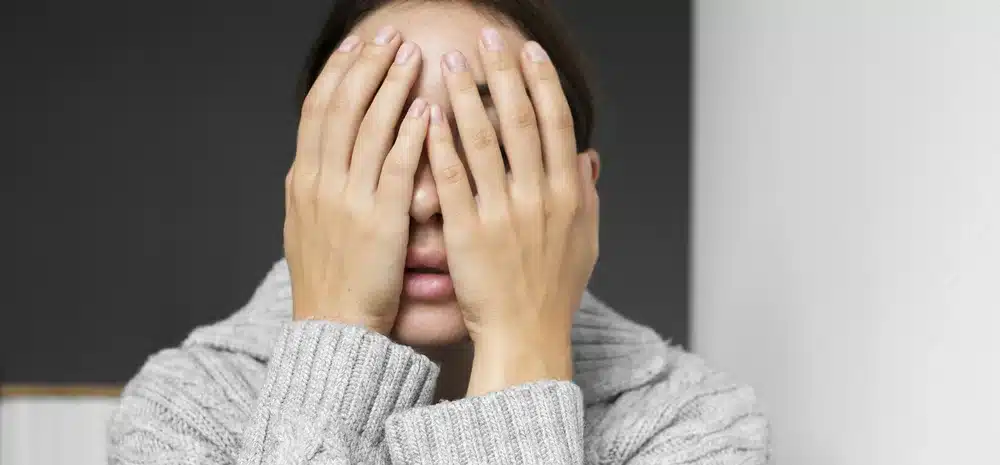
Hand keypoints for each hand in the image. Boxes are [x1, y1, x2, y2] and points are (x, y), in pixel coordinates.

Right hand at [284, 27, 428, 334]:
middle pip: (341, 106)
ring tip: (411, 54)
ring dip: (390, 86)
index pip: (317, 110)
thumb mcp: (307, 226)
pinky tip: (426, 108)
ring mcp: (347, 199)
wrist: (334, 327)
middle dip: (365, 66)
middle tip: (389, 35)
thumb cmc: (329, 281)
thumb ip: (315, 187)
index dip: (337, 73)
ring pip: (367, 127)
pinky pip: (395, 166)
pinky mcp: (379, 220)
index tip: (355, 45)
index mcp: (304, 180)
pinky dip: (410, 134)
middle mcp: (320, 182)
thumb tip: (315, 156)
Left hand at [426, 31, 598, 394]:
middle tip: (486, 36)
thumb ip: (586, 195)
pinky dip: (441, 145)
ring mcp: (502, 214)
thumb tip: (586, 156)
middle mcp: (538, 197)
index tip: (528, 51)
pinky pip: (453, 180)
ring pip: (484, 142)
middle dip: (504, 73)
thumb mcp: (585, 241)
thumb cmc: (554, 292)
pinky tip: (428, 114)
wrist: (527, 337)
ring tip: (451, 61)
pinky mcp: (468, 233)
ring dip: (467, 96)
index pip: (556, 124)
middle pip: (521, 121)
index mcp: (567, 194)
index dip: (541, 83)